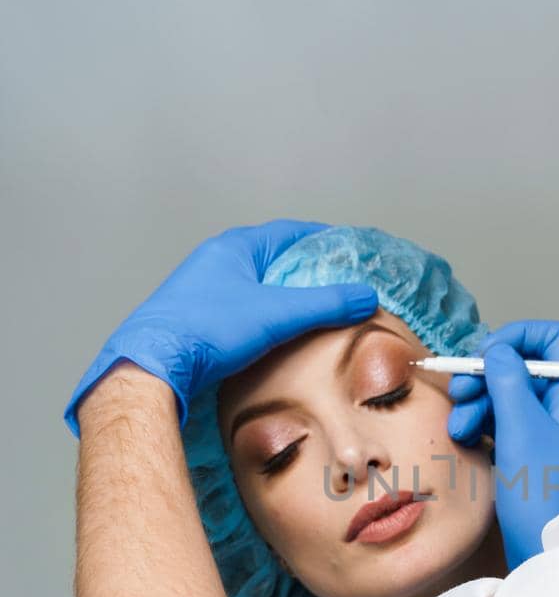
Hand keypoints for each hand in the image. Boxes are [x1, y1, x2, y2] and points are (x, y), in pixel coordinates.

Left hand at [63, 220, 378, 436]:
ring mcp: (202, 286)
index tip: (348, 250)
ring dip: (282, 292)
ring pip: (254, 282)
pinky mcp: (194, 314)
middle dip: (305, 267)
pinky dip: (263, 312)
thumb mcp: (278, 315)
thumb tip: (368, 294)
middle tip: (336, 281)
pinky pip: (239, 304)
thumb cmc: (210, 329)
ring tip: (311, 308)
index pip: (290, 232)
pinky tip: (273, 332)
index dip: (322, 239)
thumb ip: (326, 304)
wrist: (153, 364)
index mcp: (237, 247)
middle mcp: (216, 259)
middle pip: (272, 256)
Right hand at [447, 320, 558, 570]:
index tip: (484, 353)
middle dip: (487, 376)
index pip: (555, 340)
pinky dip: (483, 426)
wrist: (548, 556)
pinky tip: (465, 440)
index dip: (518, 338)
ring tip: (459, 428)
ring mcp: (551, 435)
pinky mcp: (533, 457)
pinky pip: (506, 425)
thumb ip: (509, 381)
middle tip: (460, 392)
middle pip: (525, 368)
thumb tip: (499, 350)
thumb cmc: (543, 496)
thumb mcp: (521, 428)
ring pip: (510, 397)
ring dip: (478, 404)